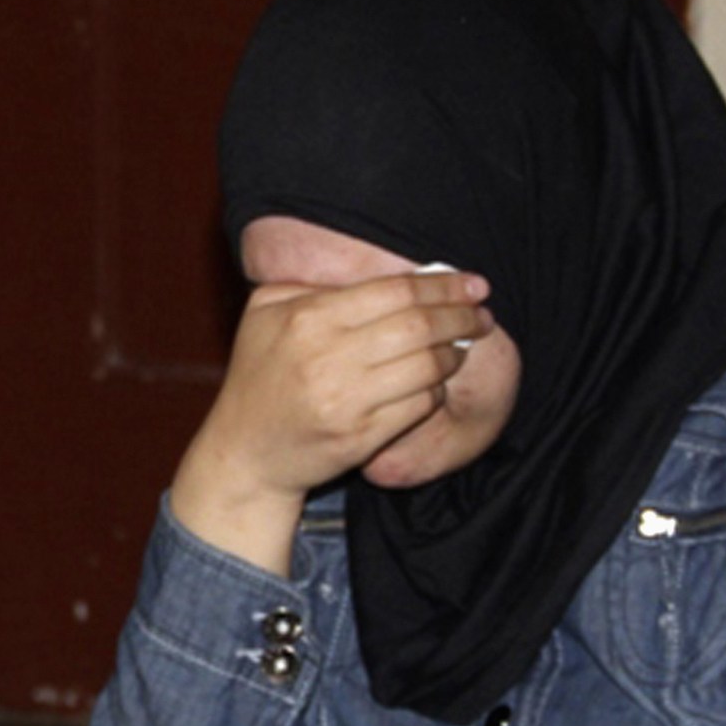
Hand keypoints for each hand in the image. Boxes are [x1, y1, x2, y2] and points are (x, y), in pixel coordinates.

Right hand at [169, 270, 491, 570]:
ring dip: (453, 355)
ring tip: (461, 346)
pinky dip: (436, 391)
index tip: (473, 285)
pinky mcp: (360, 438)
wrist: (244, 455)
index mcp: (308, 318)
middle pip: (419, 326)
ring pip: (426, 367)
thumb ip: (308, 284)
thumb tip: (368, 270)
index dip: (443, 286)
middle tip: (482, 315)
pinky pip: (418, 406)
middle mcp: (327, 358)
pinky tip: (436, 382)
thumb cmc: (257, 378)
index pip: (395, 291)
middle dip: (461, 317)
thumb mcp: (263, 315)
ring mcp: (346, 401)